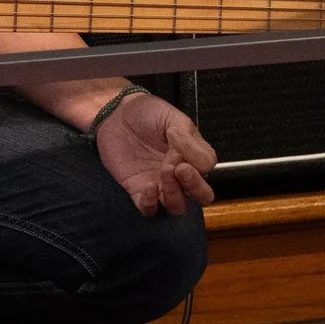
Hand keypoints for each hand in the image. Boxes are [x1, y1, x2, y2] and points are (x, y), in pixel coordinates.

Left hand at [94, 89, 216, 216]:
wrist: (117, 114)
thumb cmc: (146, 114)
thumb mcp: (172, 117)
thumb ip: (186, 136)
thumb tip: (186, 156)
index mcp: (193, 154)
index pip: (207, 166)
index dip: (197, 158)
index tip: (179, 140)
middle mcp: (180, 174)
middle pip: (202, 195)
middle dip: (196, 187)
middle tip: (181, 169)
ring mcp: (161, 185)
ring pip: (177, 206)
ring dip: (174, 193)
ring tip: (164, 171)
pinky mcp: (139, 192)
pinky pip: (150, 210)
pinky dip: (151, 203)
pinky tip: (148, 185)